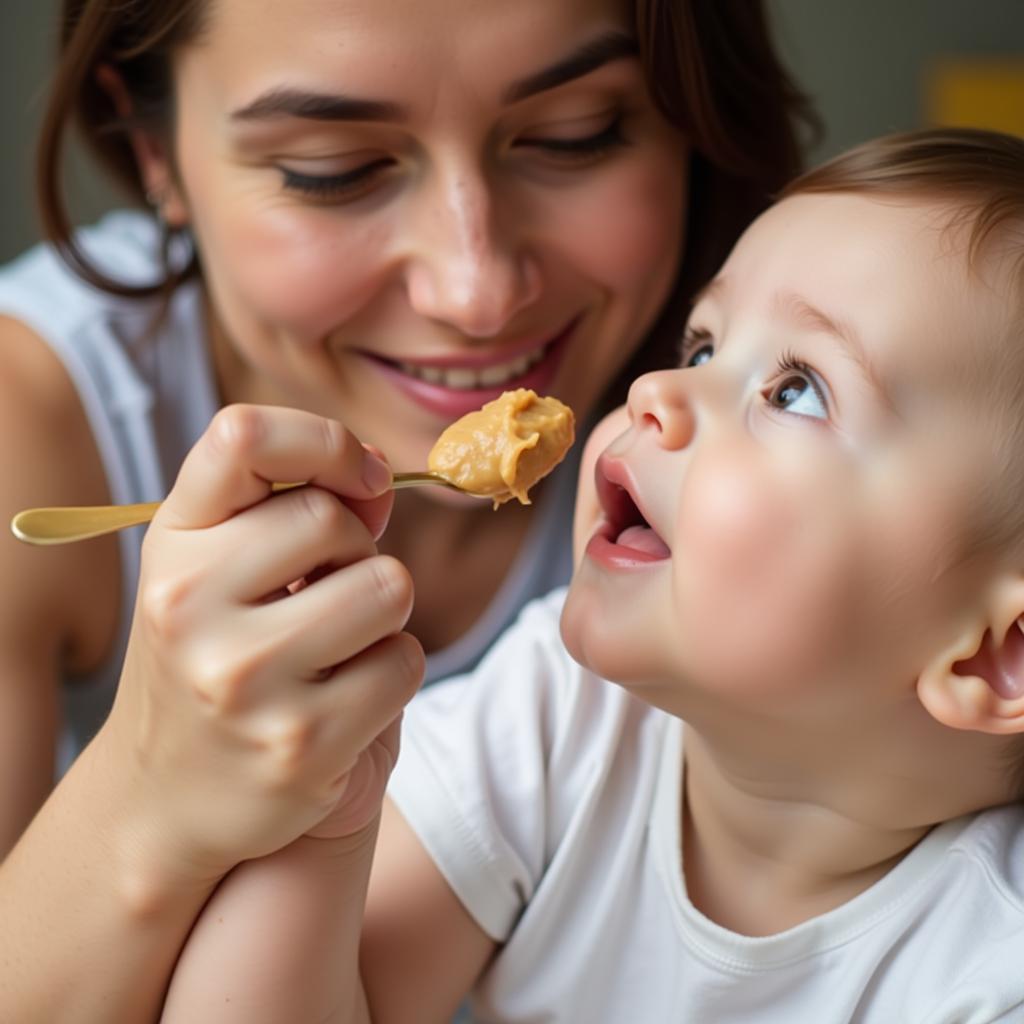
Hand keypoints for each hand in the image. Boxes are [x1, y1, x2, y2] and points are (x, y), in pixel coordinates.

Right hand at [97, 405, 423, 884]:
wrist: (168, 804)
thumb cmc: (217, 660)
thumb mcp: (225, 573)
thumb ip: (298, 511)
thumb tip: (379, 479)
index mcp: (172, 545)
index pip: (243, 436)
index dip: (324, 442)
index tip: (360, 479)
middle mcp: (190, 605)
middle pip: (334, 520)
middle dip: (354, 551)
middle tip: (322, 594)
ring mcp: (244, 678)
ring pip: (387, 587)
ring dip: (382, 614)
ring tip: (333, 648)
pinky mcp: (302, 743)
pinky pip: (404, 662)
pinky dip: (392, 672)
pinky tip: (343, 700)